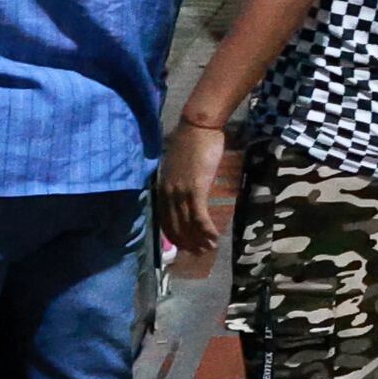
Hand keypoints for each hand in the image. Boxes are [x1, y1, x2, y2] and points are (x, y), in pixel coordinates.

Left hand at [154, 124, 231, 265]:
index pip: (165, 219)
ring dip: (199, 239)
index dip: (175, 236)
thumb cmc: (192, 141)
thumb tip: (186, 190)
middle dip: (187, 242)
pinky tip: (214, 237)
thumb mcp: (179, 164)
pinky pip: (199, 216)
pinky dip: (206, 229)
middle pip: (175, 225)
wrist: (198, 126)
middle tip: (199, 252)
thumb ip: (179, 179)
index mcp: (163, 187)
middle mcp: (168, 192)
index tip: (185, 245)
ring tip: (209, 248)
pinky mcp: (196, 188)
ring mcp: (181, 192)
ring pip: (188, 224)